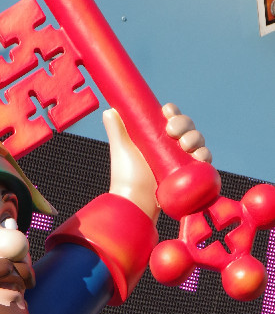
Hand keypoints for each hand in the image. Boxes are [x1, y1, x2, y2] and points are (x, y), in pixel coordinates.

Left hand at [105, 103, 211, 221]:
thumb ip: (117, 129)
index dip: (172, 112)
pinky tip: (199, 156)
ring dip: (195, 138)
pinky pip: (204, 161)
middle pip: (186, 127)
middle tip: (172, 131)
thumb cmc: (126, 178)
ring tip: (185, 145)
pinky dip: (205, 156)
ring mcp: (181, 161)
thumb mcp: (122, 150)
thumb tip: (109, 111)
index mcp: (157, 138)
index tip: (167, 113)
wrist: (135, 202)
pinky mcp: (190, 175)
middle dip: (184, 124)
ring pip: (197, 141)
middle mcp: (171, 148)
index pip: (170, 118)